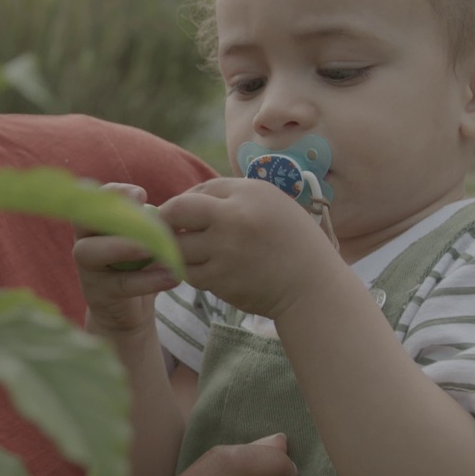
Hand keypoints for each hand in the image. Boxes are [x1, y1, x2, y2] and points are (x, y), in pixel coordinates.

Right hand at [73, 184, 178, 334]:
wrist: (129, 311)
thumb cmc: (139, 267)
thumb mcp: (145, 242)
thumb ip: (153, 225)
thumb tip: (178, 211)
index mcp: (96, 224)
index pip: (94, 198)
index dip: (114, 192)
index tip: (141, 195)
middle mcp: (84, 242)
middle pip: (83, 220)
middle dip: (112, 214)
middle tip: (145, 216)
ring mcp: (87, 269)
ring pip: (90, 252)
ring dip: (123, 246)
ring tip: (153, 249)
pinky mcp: (97, 294)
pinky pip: (120, 283)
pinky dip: (148, 280)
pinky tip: (172, 277)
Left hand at [160, 178, 342, 320]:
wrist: (314, 287)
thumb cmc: (295, 245)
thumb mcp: (273, 205)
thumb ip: (235, 199)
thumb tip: (188, 202)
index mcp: (250, 192)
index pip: (202, 189)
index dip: (188, 200)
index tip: (183, 214)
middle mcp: (234, 216)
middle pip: (178, 209)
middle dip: (164, 218)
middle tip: (161, 228)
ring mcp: (225, 248)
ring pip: (177, 245)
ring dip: (177, 249)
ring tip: (186, 253)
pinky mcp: (220, 278)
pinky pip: (188, 272)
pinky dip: (190, 272)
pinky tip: (204, 272)